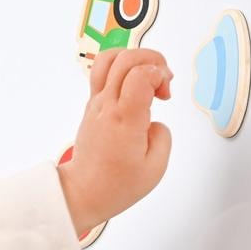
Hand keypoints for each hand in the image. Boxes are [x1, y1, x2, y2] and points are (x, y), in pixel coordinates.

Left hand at [57, 48, 172, 236]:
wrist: (84, 191)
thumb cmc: (117, 184)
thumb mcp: (156, 167)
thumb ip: (163, 135)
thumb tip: (156, 120)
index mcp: (124, 119)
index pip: (140, 74)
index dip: (159, 74)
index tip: (166, 93)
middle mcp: (107, 106)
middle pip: (125, 58)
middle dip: (152, 60)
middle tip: (163, 83)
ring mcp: (96, 103)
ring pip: (109, 58)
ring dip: (134, 59)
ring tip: (148, 77)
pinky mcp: (93, 104)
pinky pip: (103, 72)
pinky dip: (123, 68)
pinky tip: (136, 87)